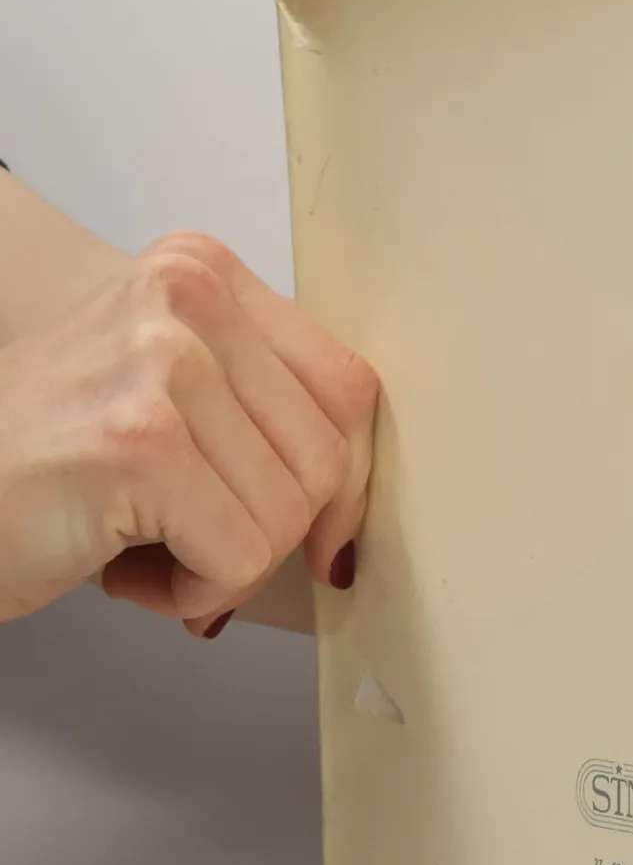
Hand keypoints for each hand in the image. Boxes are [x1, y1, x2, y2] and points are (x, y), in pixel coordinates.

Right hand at [0, 231, 377, 633]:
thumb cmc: (43, 458)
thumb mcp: (172, 402)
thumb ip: (266, 420)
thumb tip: (358, 516)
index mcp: (200, 273)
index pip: (346, 387)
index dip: (345, 481)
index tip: (316, 531)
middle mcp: (182, 300)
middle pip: (328, 458)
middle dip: (268, 531)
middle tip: (182, 534)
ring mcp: (159, 368)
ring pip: (290, 516)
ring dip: (223, 565)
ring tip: (140, 543)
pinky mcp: (137, 447)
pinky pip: (242, 556)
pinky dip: (193, 590)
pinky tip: (121, 568)